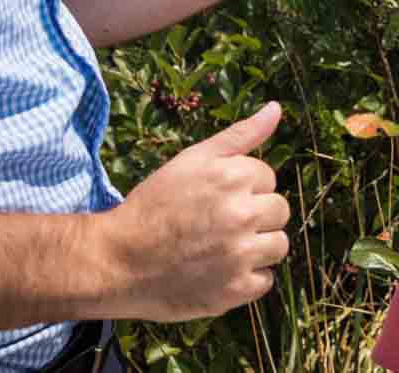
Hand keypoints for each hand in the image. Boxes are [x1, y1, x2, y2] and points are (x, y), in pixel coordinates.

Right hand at [98, 102, 289, 320]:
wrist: (119, 260)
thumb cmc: (154, 206)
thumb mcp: (192, 160)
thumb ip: (240, 134)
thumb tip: (276, 108)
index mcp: (233, 176)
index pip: (268, 177)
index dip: (242, 186)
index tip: (215, 197)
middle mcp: (242, 214)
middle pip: (279, 211)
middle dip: (255, 215)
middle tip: (219, 223)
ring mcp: (241, 255)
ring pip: (278, 246)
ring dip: (257, 247)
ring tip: (222, 247)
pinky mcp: (236, 290)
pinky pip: (265, 280)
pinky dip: (246, 278)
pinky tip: (219, 271)